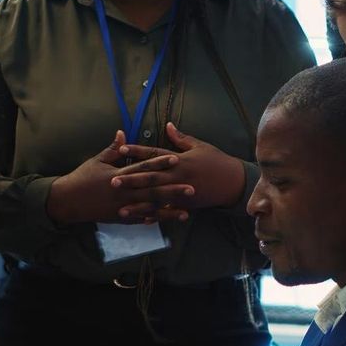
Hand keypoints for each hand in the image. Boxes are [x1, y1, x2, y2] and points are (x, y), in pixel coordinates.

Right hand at [45, 131, 193, 224]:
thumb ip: (113, 149)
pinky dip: (154, 219)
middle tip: (192, 188)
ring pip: (150, 208)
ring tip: (186, 211)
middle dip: (173, 189)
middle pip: (152, 190)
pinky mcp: (120, 218)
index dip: (160, 162)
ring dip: (169, 210)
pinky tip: (167, 220)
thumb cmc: (82, 178)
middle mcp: (124, 192)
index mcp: (119, 175)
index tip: (176, 158)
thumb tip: (123, 132)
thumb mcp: (97, 161)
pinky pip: (140, 219)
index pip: (143, 167)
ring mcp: (123, 207)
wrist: (68, 201)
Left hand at [110, 123, 245, 219]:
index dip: (137, 152)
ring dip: (138, 203)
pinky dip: (154, 215)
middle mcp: (178, 176)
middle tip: (112, 181)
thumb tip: (167, 125)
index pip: (154, 154)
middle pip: (150, 178)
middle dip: (131, 180)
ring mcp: (181, 192)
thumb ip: (181, 138)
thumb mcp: (200, 146)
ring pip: (156, 198)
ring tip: (120, 208)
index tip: (121, 150)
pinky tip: (141, 220)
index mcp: (179, 159)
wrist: (233, 182)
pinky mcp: (185, 204)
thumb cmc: (216, 161)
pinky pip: (167, 211)